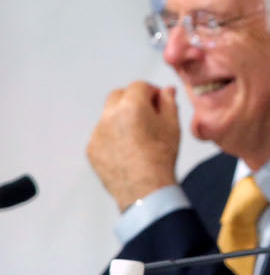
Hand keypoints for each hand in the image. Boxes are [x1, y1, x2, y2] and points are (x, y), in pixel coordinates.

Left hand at [86, 82, 181, 210]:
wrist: (145, 188)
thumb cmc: (161, 156)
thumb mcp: (172, 125)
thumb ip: (168, 102)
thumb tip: (165, 91)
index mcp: (131, 106)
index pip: (139, 86)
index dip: (152, 91)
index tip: (159, 100)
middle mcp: (109, 115)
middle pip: (119, 95)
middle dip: (133, 99)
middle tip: (147, 113)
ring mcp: (97, 133)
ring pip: (109, 115)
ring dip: (122, 117)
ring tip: (138, 136)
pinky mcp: (92, 149)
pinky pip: (102, 134)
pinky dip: (113, 135)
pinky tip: (128, 149)